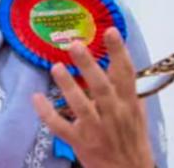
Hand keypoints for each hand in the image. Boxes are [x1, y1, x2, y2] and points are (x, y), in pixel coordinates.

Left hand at [32, 28, 153, 167]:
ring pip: (82, 107)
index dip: (119, 52)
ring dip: (69, 87)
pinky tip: (36, 98)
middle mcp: (114, 115)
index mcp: (129, 104)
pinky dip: (48, 114)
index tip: (111, 31)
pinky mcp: (81, 143)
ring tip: (56, 67)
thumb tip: (121, 60)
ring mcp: (97, 130)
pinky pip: (61, 128)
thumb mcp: (136, 114)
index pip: (126, 74)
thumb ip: (127, 89)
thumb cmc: (131, 139)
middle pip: (102, 88)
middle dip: (89, 66)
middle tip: (75, 44)